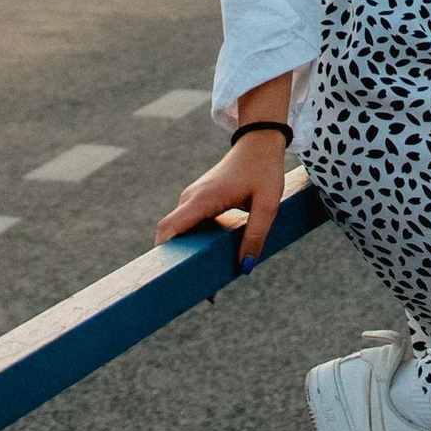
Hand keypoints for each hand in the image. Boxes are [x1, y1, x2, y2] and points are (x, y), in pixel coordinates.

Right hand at [156, 131, 287, 268]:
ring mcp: (193, 197)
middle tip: (192, 288)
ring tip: (204, 279)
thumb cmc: (264, 171)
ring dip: (187, 251)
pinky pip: (190, 223)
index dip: (163, 252)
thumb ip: (256, 236)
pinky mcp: (200, 198)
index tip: (166, 275)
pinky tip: (210, 257)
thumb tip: (245, 268)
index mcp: (202, 199)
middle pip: (171, 234)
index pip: (169, 228)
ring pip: (181, 230)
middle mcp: (191, 198)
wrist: (259, 142)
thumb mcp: (267, 206)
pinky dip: (195, 241)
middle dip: (176, 260)